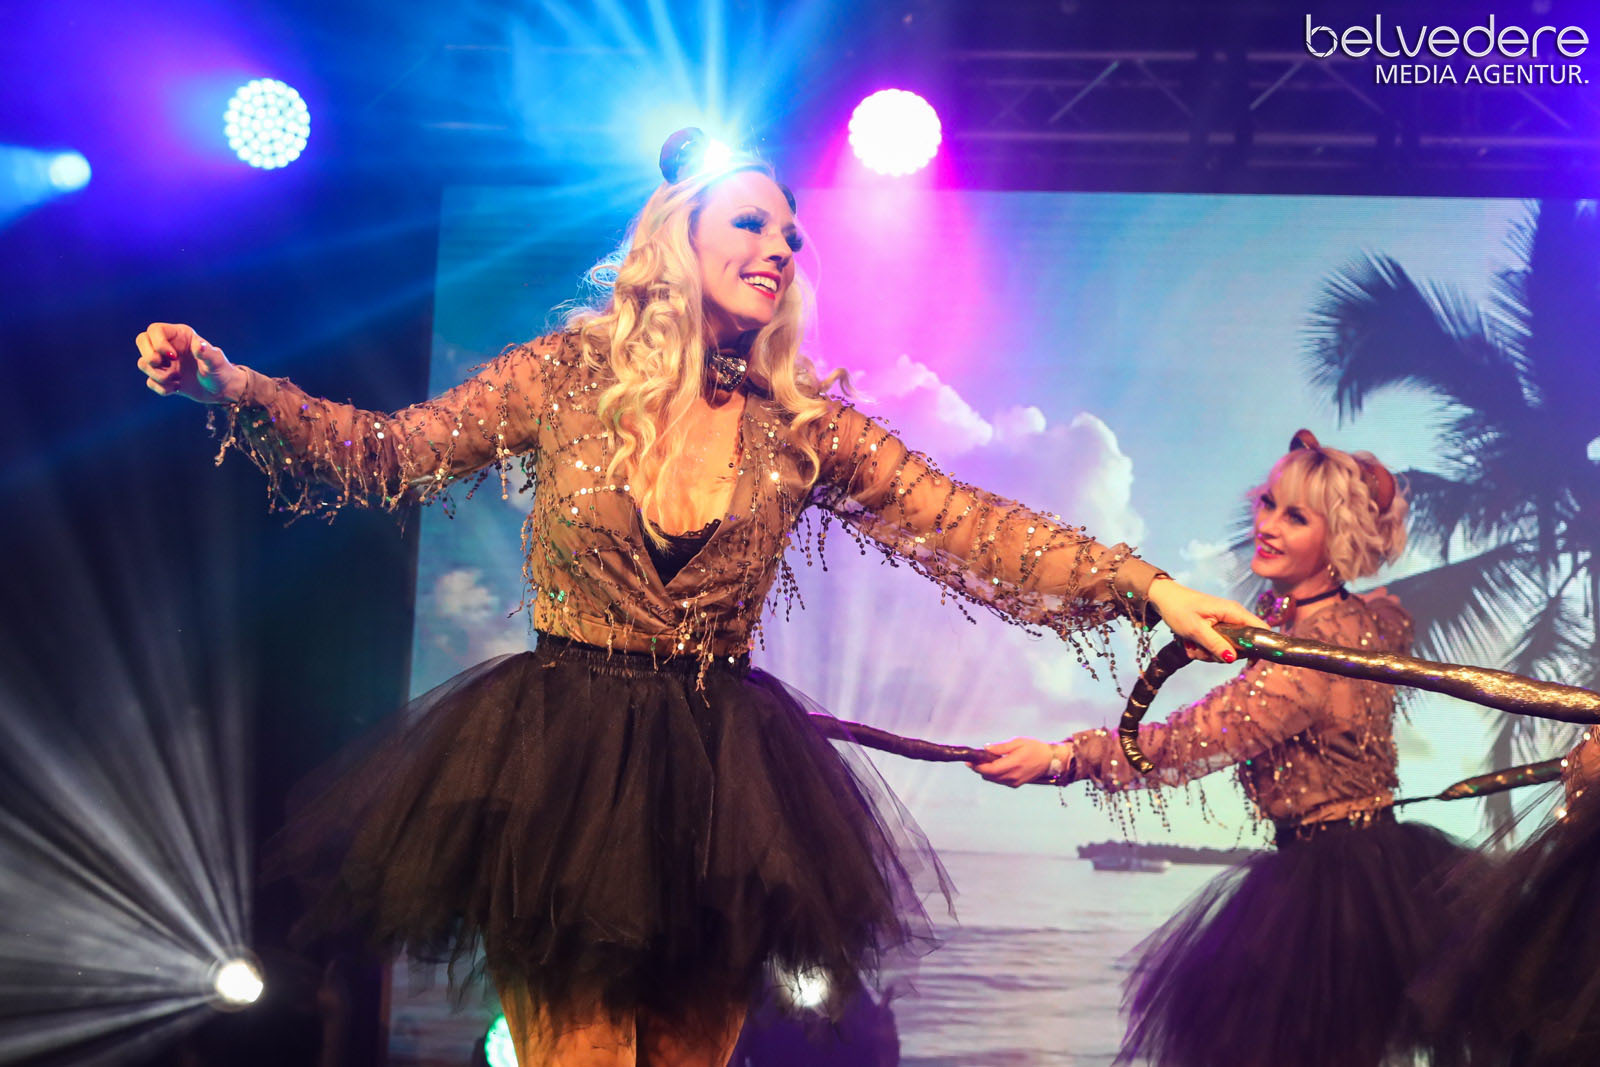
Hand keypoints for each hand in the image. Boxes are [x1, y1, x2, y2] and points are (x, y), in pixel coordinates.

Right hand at [135, 322, 246, 402]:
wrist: (222, 390)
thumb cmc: (222, 371)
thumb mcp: (217, 362)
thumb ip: (207, 353)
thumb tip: (199, 345)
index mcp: (180, 335)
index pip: (155, 330)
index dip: (157, 343)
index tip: (172, 356)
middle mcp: (169, 346)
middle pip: (141, 341)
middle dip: (148, 356)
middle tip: (163, 364)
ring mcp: (165, 363)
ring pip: (143, 363)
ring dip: (157, 375)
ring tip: (177, 379)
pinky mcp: (164, 378)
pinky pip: (150, 382)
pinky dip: (162, 388)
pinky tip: (177, 388)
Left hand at [970, 737, 1059, 787]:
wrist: (1049, 760)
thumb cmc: (1034, 748)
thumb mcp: (1018, 742)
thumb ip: (1001, 747)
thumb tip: (986, 748)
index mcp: (1014, 764)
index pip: (990, 769)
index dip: (977, 766)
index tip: (969, 761)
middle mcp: (1013, 776)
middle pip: (989, 776)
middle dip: (979, 768)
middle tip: (974, 759)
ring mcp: (1014, 782)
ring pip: (993, 780)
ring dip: (986, 772)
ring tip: (984, 761)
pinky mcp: (1016, 784)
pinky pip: (1000, 781)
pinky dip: (994, 775)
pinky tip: (995, 766)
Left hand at [1146, 577, 1267, 662]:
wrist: (1164, 598)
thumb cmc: (1178, 609)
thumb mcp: (1195, 629)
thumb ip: (1215, 644)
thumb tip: (1232, 658)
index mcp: (1234, 612)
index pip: (1261, 629)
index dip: (1260, 647)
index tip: (1248, 662)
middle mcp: (1233, 617)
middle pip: (1243, 645)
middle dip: (1223, 654)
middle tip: (1202, 651)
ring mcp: (1225, 622)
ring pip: (1228, 648)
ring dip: (1209, 653)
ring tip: (1192, 646)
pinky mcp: (1217, 628)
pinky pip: (1218, 644)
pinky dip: (1205, 649)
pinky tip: (1191, 645)